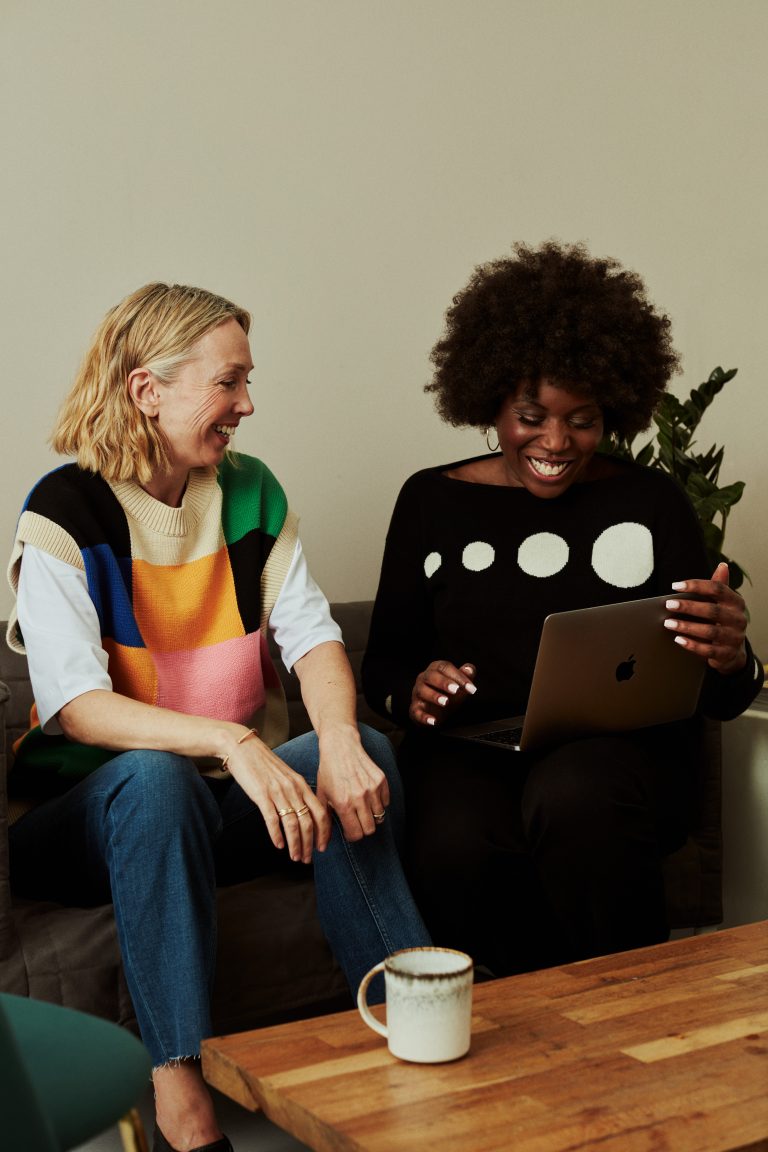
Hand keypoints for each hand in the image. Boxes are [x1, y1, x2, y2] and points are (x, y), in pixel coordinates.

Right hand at [224, 730, 329, 863]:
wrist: (242, 748)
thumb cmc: (263, 764)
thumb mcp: (286, 776)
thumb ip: (295, 792)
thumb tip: (302, 812)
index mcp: (301, 784)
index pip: (321, 812)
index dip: (324, 832)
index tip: (322, 847)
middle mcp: (293, 789)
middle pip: (308, 821)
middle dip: (310, 844)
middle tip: (308, 859)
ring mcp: (277, 792)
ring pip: (292, 824)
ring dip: (295, 844)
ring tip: (295, 857)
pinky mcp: (261, 794)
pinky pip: (272, 819)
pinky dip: (277, 835)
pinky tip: (278, 846)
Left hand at [316, 725, 389, 840]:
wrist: (341, 746)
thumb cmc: (328, 772)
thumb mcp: (322, 796)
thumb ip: (324, 822)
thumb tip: (322, 845)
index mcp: (343, 804)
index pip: (356, 834)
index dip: (352, 835)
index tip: (349, 829)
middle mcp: (360, 797)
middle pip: (370, 829)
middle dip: (363, 828)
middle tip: (356, 819)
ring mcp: (373, 788)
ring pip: (380, 817)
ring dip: (372, 815)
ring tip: (362, 807)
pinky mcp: (381, 780)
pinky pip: (386, 802)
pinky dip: (379, 803)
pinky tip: (368, 795)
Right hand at [409, 661, 476, 726]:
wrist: (437, 711)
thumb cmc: (449, 693)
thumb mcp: (460, 684)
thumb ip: (466, 675)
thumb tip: (469, 669)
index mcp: (435, 669)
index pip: (444, 667)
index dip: (458, 676)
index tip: (471, 688)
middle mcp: (423, 678)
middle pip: (430, 676)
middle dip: (443, 682)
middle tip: (456, 690)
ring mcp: (417, 693)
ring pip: (422, 691)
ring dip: (433, 696)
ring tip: (445, 702)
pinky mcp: (415, 708)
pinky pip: (416, 711)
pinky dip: (424, 716)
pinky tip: (433, 721)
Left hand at [663, 562, 747, 675]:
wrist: (734, 651)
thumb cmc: (723, 621)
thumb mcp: (723, 604)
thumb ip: (719, 586)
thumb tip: (722, 566)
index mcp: (736, 602)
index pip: (717, 589)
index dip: (696, 586)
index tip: (675, 586)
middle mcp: (738, 619)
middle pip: (712, 610)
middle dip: (688, 607)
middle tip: (668, 604)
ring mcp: (734, 638)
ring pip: (710, 631)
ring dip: (687, 627)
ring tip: (668, 623)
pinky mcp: (727, 654)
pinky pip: (709, 650)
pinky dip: (692, 645)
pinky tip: (678, 639)